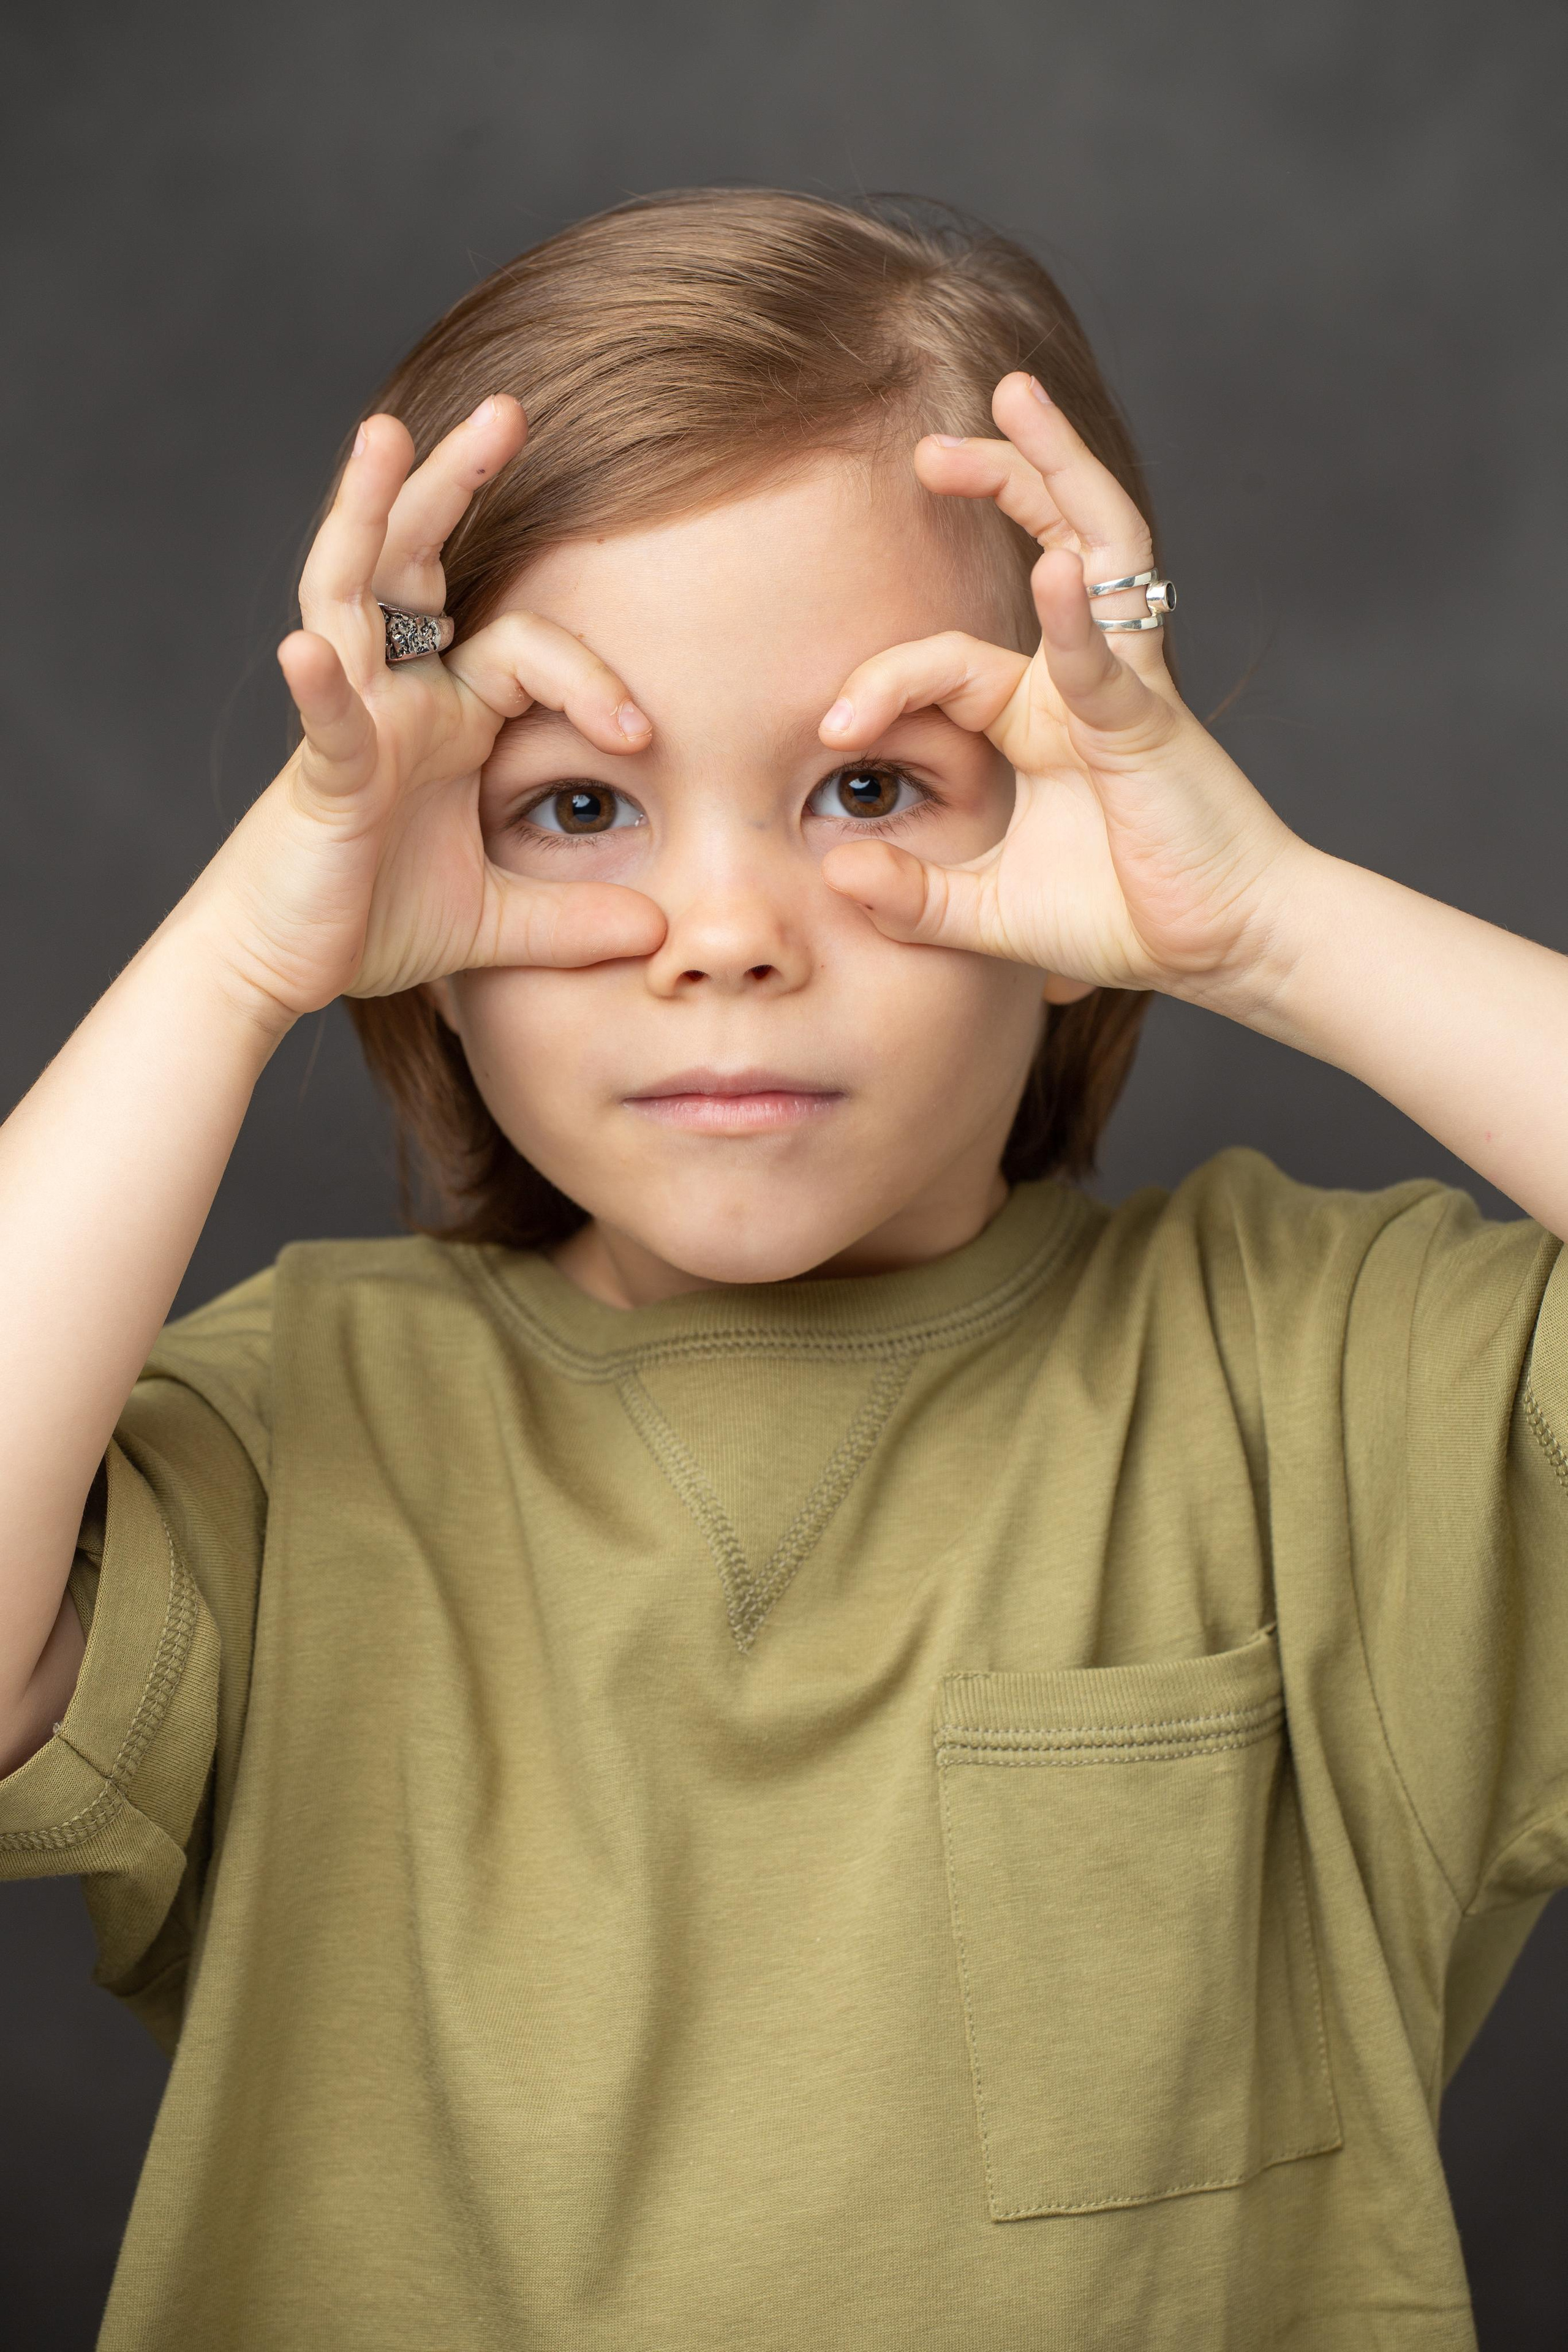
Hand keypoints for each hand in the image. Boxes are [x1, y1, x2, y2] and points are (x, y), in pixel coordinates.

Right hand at [186, 396, 664, 1024]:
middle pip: (420, 561)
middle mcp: (396, 695)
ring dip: (368, 512)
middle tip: (505, 408)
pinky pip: (323, 716)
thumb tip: (656, 933)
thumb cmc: (370, 920)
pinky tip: (308, 646)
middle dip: (456, 481)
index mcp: (446, 714)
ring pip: (354, 592)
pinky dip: (318, 681)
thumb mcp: (496, 922)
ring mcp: (351, 720)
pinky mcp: (323, 775)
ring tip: (385, 436)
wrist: (282, 964)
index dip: (591, 678)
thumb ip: (572, 920)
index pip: (528, 649)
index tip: (641, 735)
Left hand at [817, 372, 1303, 1009]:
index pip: (944, 661)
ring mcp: (1122, 687)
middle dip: (997, 476)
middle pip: (1046, 540)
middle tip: (930, 447)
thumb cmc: (1122, 914)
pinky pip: (1108, 657)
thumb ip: (913, 897)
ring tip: (1014, 399)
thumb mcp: (990, 914)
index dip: (879, 682)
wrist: (1223, 945)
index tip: (829, 731)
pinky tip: (1053, 568)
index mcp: (1039, 714)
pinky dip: (1078, 613)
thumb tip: (835, 873)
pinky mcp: (1150, 724)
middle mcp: (1082, 679)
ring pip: (1094, 547)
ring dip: (1053, 469)